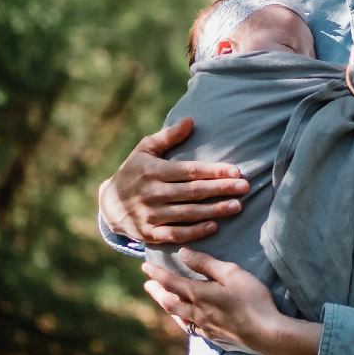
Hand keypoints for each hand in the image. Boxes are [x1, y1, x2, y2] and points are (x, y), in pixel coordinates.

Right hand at [98, 117, 249, 243]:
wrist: (108, 204)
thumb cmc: (133, 171)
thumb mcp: (145, 149)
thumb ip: (168, 136)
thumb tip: (190, 120)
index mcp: (153, 171)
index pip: (189, 171)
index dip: (214, 171)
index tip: (236, 171)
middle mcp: (152, 193)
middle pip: (193, 192)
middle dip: (221, 189)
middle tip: (245, 187)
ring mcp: (150, 215)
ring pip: (187, 214)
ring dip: (214, 210)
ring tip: (237, 206)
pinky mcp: (149, 234)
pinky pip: (175, 234)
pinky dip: (195, 232)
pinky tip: (214, 226)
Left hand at [142, 250, 321, 354]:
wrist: (265, 333)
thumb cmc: (251, 299)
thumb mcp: (231, 273)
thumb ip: (206, 263)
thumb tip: (183, 253)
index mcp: (198, 294)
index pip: (171, 282)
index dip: (157, 273)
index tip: (145, 266)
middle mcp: (196, 312)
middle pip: (169, 301)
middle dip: (157, 291)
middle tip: (147, 284)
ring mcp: (204, 326)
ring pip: (177, 316)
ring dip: (166, 306)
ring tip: (162, 300)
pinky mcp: (214, 336)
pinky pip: (190, 327)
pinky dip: (182, 320)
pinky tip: (186, 320)